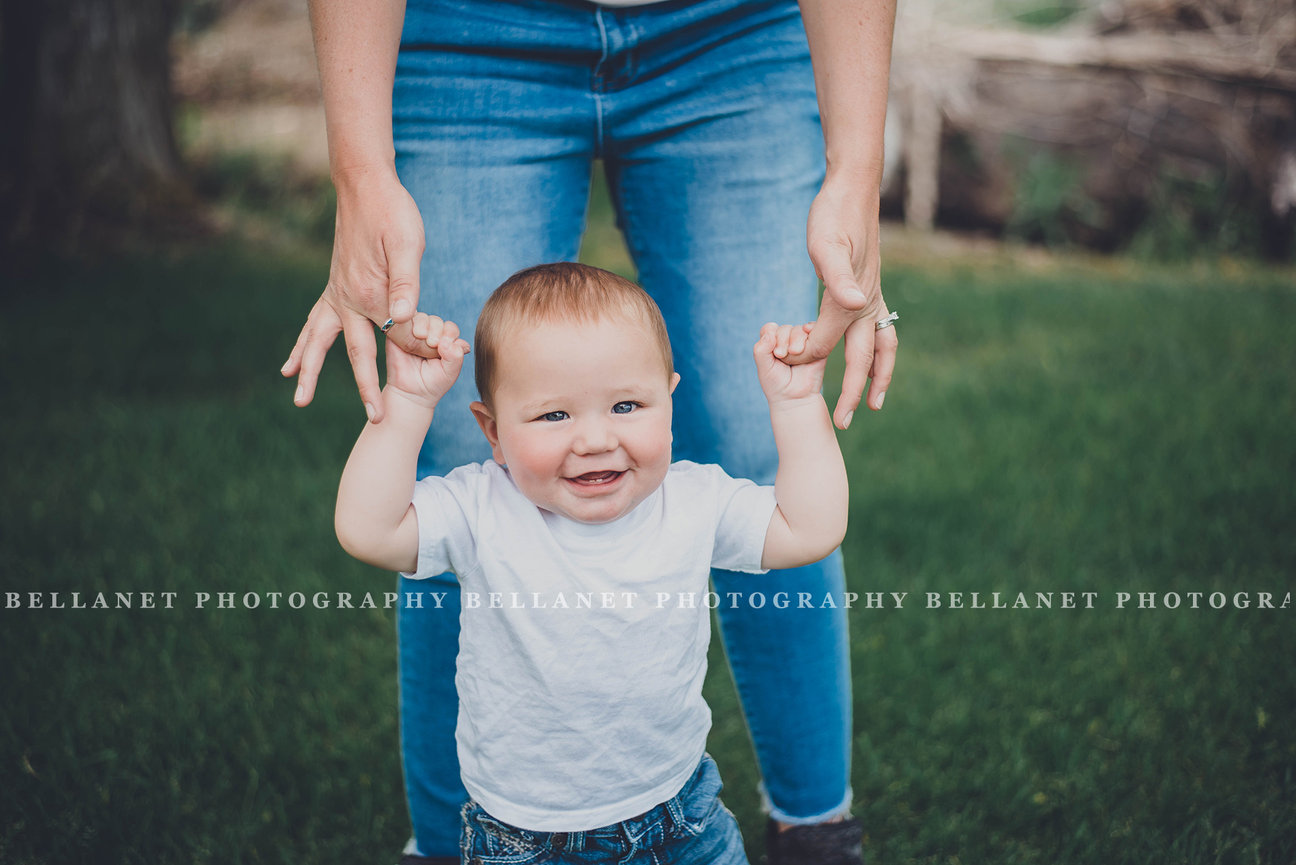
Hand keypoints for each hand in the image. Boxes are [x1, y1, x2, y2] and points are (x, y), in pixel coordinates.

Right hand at [279, 164, 437, 422]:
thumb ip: (406, 283)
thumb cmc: (392, 212)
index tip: (445, 366)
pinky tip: (297, 351)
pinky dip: (305, 338)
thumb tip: (404, 319)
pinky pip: (315, 320)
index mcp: (369, 294)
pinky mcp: (335, 284)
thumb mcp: (407, 244)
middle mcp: (347, 299)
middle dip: (366, 389)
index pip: (399, 337)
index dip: (422, 352)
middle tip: (376, 420)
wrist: (363, 184)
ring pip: (318, 339)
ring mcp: (337, 292)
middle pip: (356, 354)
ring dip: (308, 365)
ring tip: (294, 389)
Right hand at [383, 314, 470, 409]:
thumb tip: (453, 341)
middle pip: (436, 321)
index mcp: (446, 342)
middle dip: (437, 329)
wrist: (409, 393)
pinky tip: (412, 334)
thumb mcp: (450, 372)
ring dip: (424, 324)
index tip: (444, 345)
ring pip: (421, 317)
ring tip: (421, 337)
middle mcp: (430, 335)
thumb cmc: (432, 383)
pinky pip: (403, 319)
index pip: (450, 328)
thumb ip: (456, 356)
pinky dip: (409, 323)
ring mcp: (413, 333)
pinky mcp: (398, 332)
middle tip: (432, 343)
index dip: (449, 333)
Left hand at [754, 322, 827, 404]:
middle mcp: (787, 341)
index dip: (771, 335)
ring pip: (799, 329)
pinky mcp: (817, 345)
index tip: (774, 352)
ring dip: (796, 338)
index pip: (770, 329)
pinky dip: (811, 329)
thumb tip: (771, 328)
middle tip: (782, 356)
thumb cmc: (777, 385)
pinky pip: (815, 330)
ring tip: (796, 353)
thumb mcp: (763, 367)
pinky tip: (808, 339)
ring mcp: (802, 343)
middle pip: (784, 328)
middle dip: (783, 339)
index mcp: (772, 344)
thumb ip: (761, 349)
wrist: (797, 398)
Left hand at [796, 178, 897, 428]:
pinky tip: (863, 358)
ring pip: (881, 348)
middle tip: (843, 424)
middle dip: (854, 394)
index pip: (825, 343)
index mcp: (851, 300)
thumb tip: (855, 305)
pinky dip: (875, 352)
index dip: (803, 358)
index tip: (781, 369)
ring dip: (877, 378)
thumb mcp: (827, 244)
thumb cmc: (833, 215)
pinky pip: (877, 331)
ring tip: (875, 403)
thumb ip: (839, 277)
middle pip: (863, 359)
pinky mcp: (870, 290)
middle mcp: (867, 303)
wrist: (853, 191)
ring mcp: (872, 297)